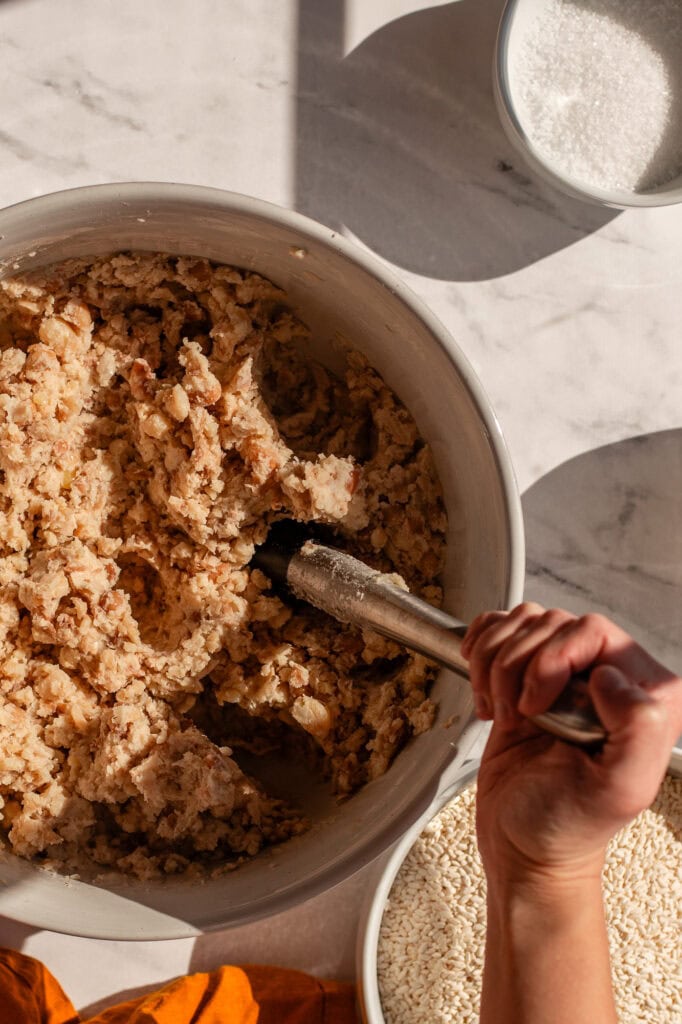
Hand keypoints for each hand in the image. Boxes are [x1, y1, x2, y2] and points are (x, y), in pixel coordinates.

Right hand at [461, 603, 681, 885]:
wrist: (522, 846)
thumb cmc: (566, 826)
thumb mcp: (617, 789)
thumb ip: (637, 729)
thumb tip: (609, 677)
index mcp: (643, 696)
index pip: (593, 631)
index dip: (555, 659)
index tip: (539, 707)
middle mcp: (607, 678)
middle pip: (550, 623)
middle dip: (518, 667)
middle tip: (519, 716)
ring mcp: (563, 674)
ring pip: (521, 623)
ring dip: (495, 665)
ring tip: (502, 711)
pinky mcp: (523, 675)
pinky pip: (498, 630)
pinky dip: (480, 654)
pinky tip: (486, 694)